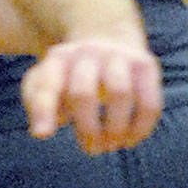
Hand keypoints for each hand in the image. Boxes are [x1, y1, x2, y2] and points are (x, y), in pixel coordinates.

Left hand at [21, 36, 161, 154]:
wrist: (107, 38)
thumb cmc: (70, 75)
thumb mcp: (46, 82)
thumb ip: (38, 105)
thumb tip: (42, 133)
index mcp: (58, 59)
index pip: (48, 84)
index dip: (44, 110)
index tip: (43, 135)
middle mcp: (88, 53)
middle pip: (83, 92)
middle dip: (87, 129)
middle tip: (92, 149)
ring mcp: (119, 56)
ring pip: (120, 93)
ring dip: (116, 129)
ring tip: (112, 145)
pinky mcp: (146, 65)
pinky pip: (149, 100)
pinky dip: (141, 127)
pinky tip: (131, 140)